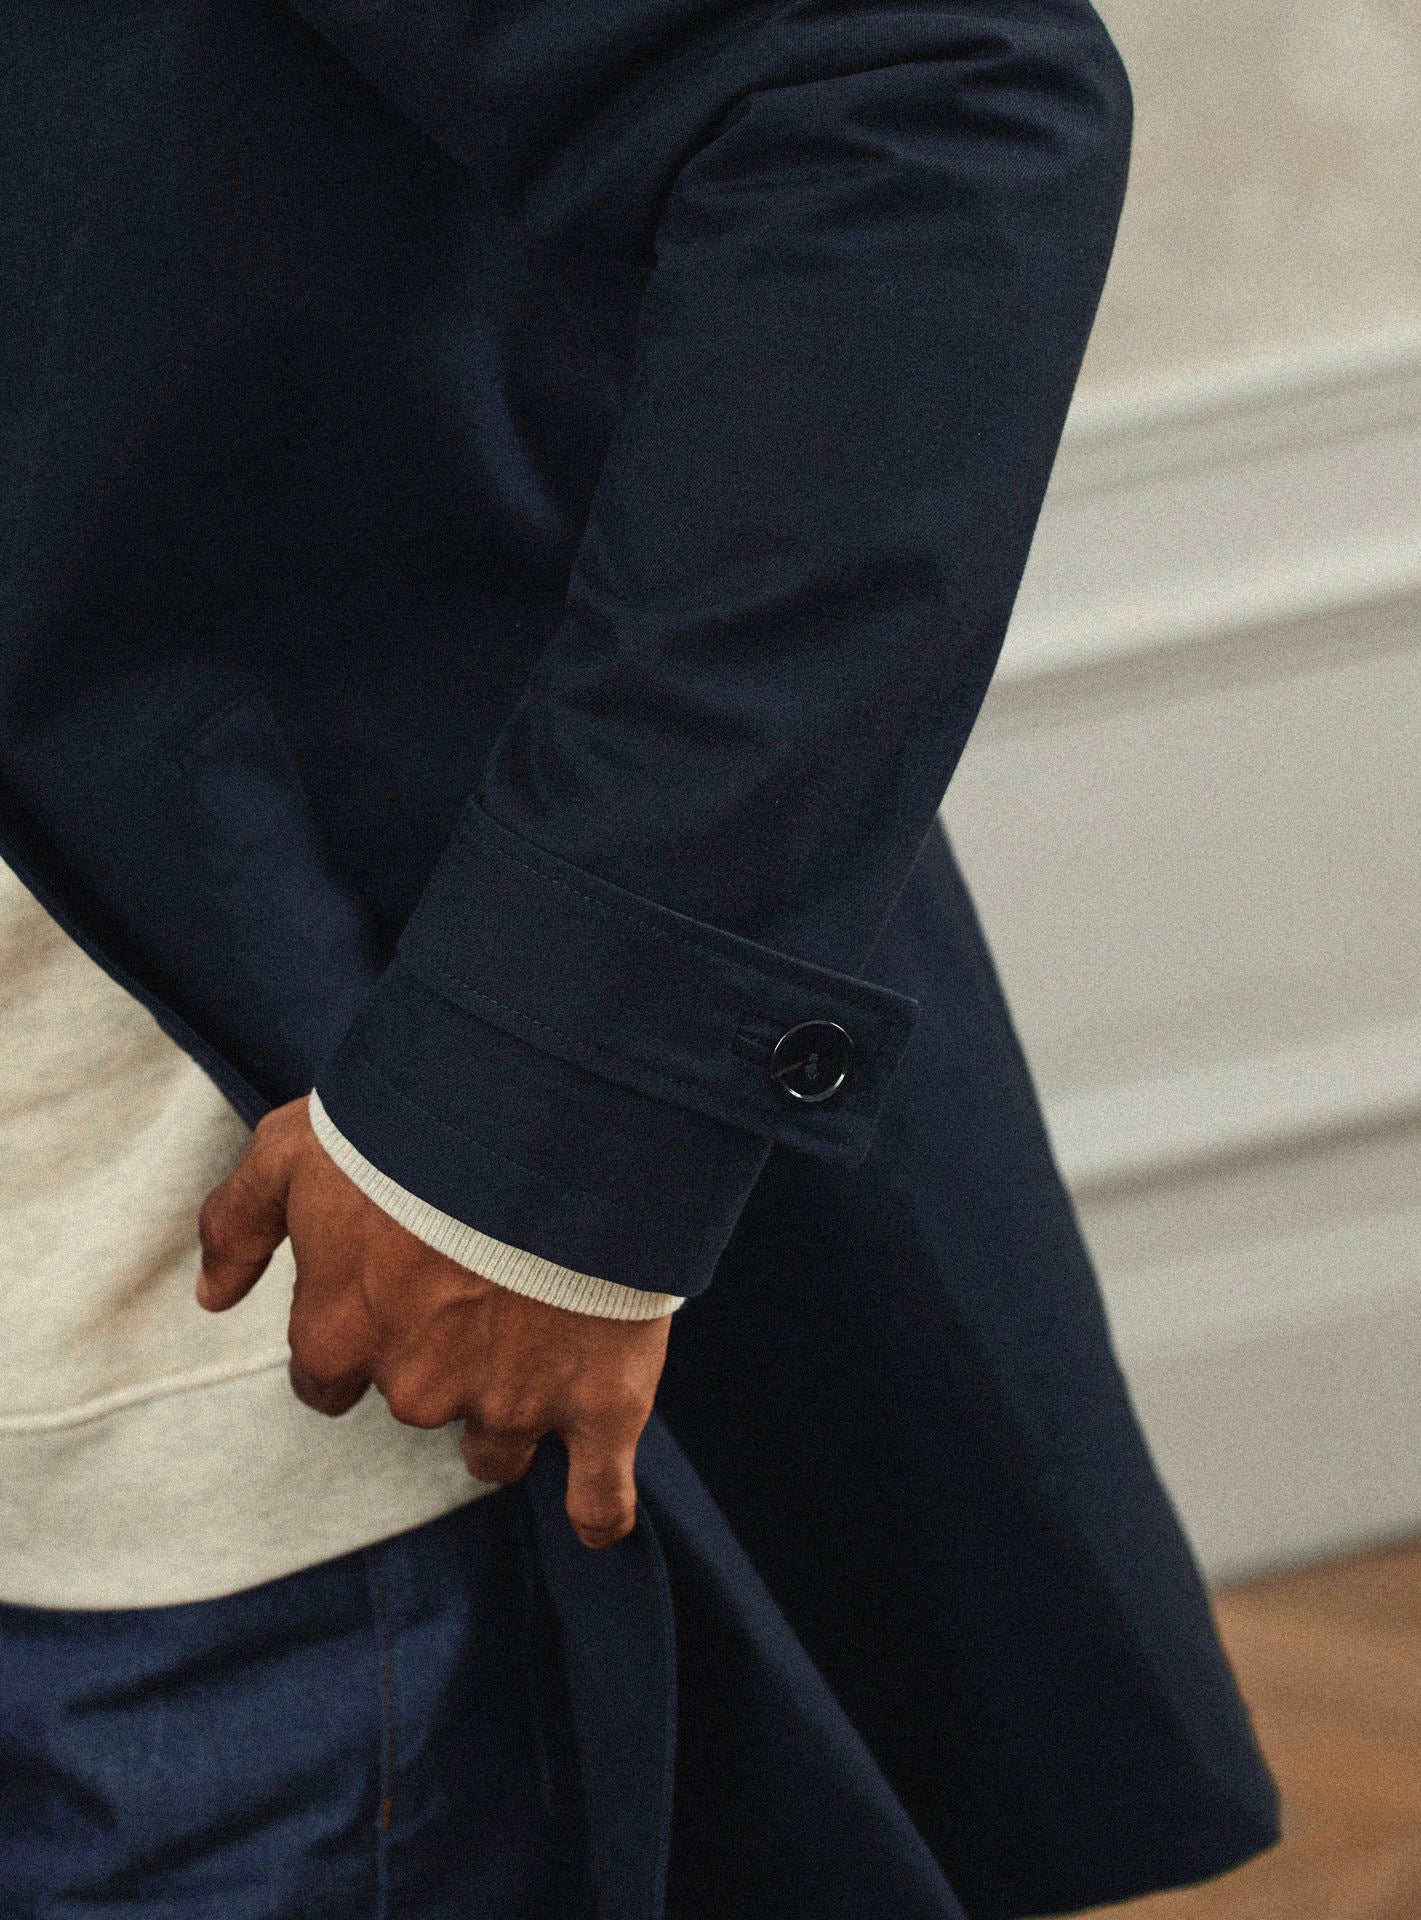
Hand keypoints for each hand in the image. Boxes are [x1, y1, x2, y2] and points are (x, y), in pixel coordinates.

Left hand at [194, 1097, 671, 1547]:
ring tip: (543, 1351)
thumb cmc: (411, 1127)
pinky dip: (597, 1509)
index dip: (355, 1342)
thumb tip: (208, 1296)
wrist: (551, 1121)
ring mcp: (511, 1402)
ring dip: (509, 1414)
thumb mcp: (293, 1148)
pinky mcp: (600, 1406)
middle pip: (416, 1404)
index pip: (326, 1381)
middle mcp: (416, 1386)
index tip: (392, 1298)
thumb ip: (238, 1222)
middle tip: (480, 1283)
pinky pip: (597, 1497)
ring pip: (496, 1449)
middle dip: (440, 1358)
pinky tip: (596, 1519)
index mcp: (339, 1333)